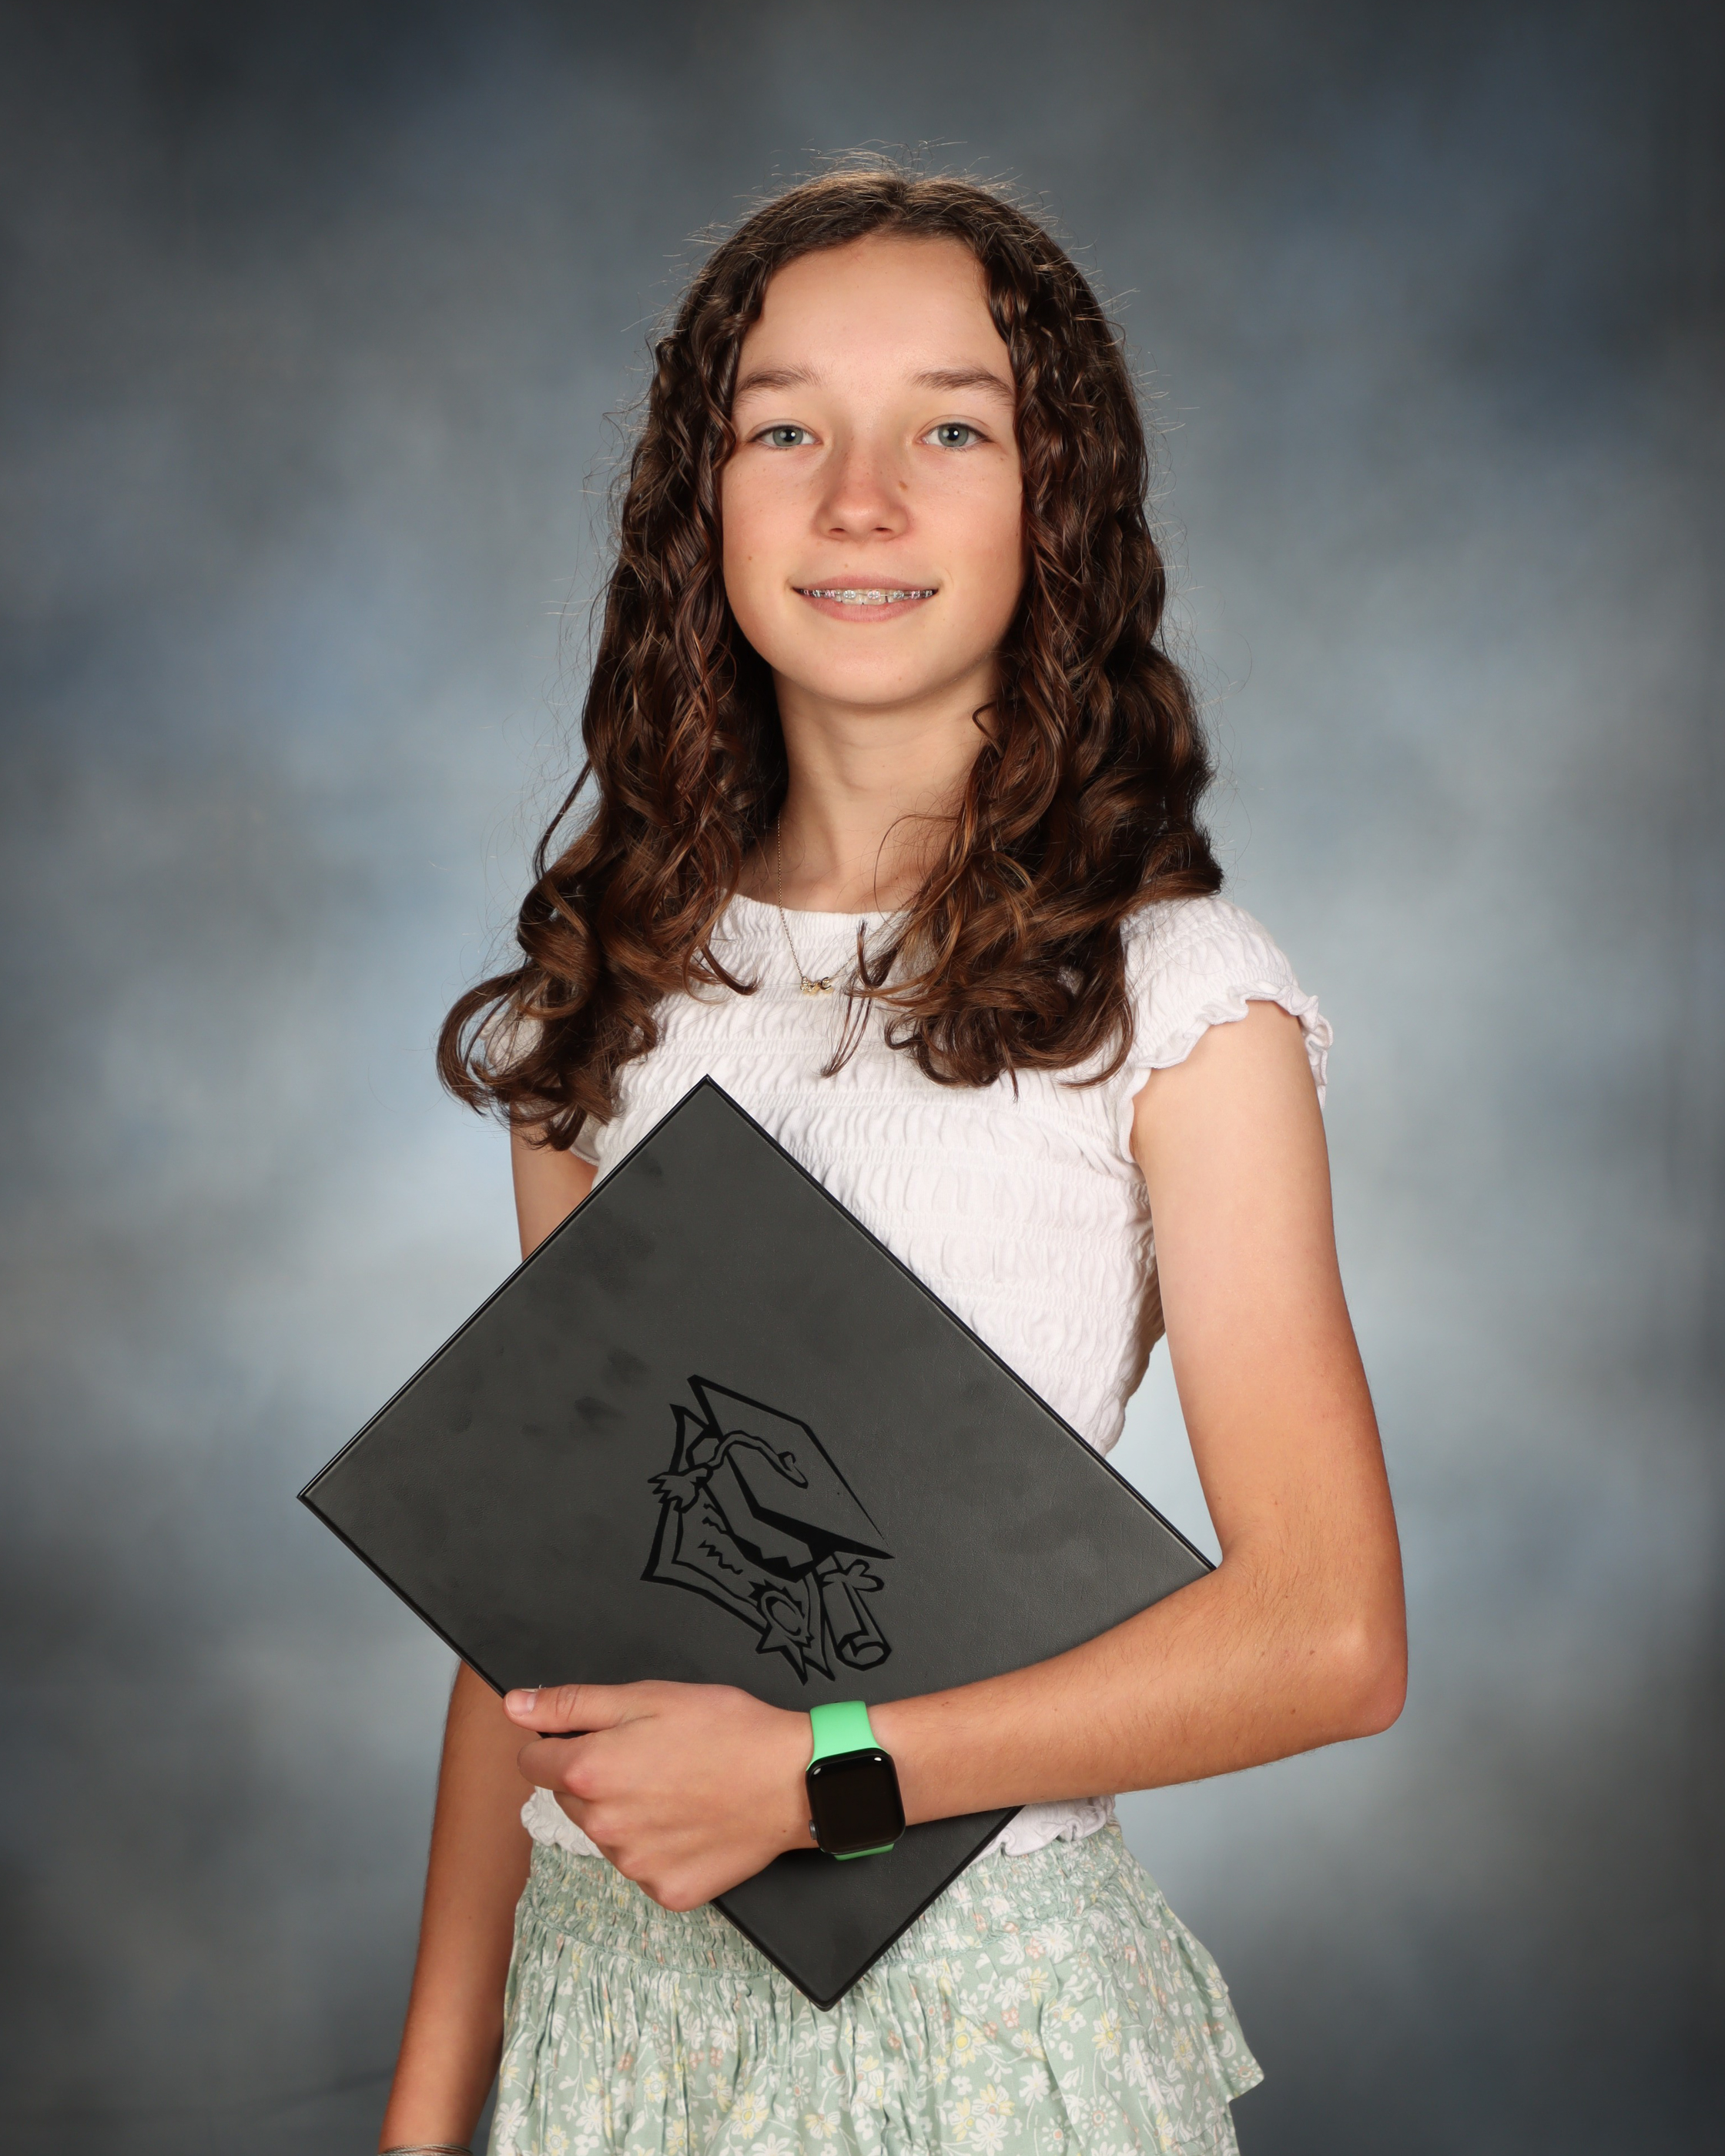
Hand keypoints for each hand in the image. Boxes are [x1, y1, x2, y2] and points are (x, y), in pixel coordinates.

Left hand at [505, 1681, 812, 1909]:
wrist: (792, 1781)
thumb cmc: (725, 1729)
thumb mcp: (646, 1697)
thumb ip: (572, 1704)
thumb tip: (514, 1705)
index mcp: (588, 1773)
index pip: (533, 1761)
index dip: (560, 1741)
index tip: (599, 1735)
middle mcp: (600, 1827)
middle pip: (569, 1798)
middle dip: (595, 1776)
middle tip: (651, 1755)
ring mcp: (632, 1865)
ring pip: (605, 1833)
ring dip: (626, 1811)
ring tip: (677, 1785)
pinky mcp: (664, 1891)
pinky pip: (642, 1865)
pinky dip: (658, 1844)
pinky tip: (690, 1820)